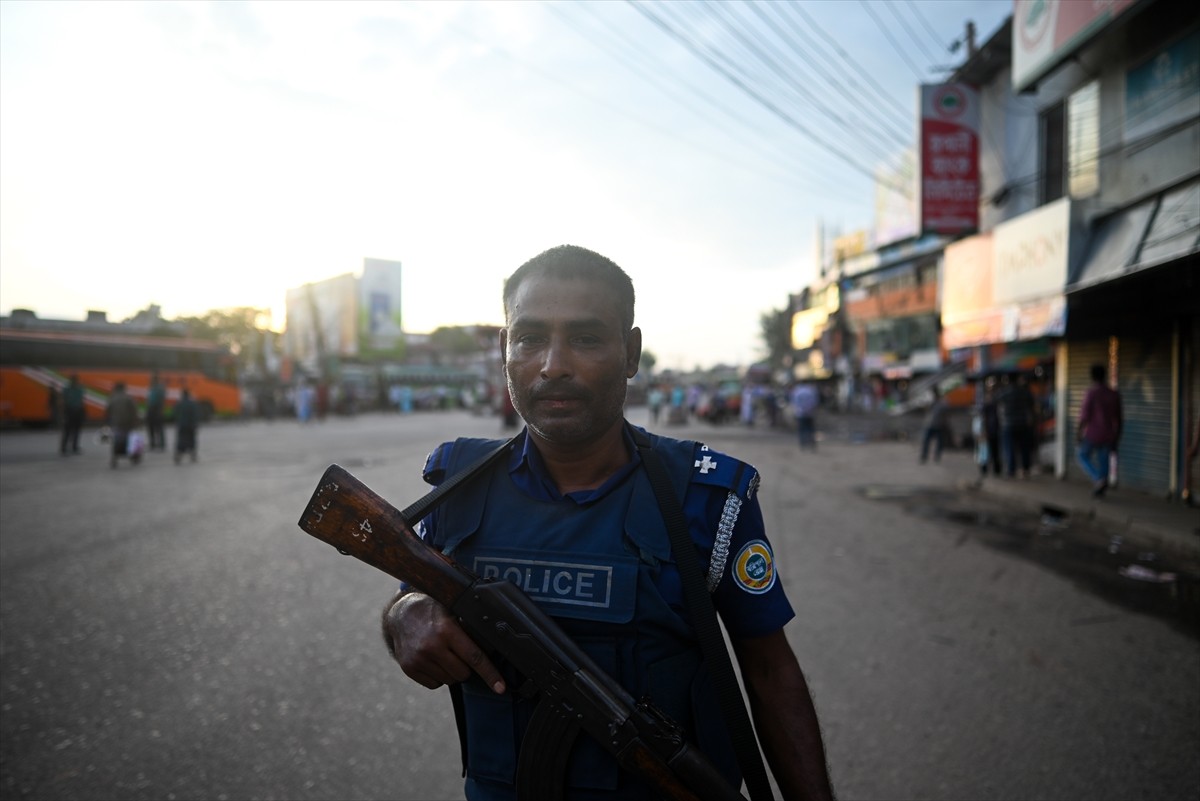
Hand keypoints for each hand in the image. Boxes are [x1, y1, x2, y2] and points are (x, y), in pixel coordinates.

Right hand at [383, 592, 505, 693]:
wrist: (402, 614)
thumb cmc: (433, 612)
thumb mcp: (453, 612)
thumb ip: (470, 629)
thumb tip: (496, 646)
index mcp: (446, 630)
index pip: (474, 657)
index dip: (490, 674)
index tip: (500, 687)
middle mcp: (432, 646)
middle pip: (463, 674)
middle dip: (466, 667)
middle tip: (459, 652)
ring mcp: (418, 659)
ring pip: (449, 680)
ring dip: (451, 672)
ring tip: (443, 653)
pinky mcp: (409, 668)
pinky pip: (434, 684)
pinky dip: (438, 676)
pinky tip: (433, 660)